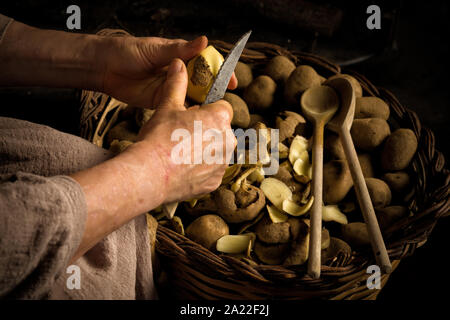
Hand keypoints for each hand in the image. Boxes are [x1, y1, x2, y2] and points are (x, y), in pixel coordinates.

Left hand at [101, 35, 236, 107]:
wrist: (105, 68)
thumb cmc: (128, 52)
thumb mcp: (156, 49)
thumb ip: (180, 50)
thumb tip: (205, 41)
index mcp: (181, 56)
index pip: (207, 63)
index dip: (221, 72)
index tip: (232, 82)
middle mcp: (180, 73)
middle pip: (204, 84)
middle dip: (215, 93)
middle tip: (223, 104)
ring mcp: (171, 88)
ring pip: (193, 98)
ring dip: (202, 106)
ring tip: (211, 116)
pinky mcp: (162, 102)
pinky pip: (178, 108)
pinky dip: (186, 114)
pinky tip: (194, 120)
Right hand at [128, 58, 236, 202]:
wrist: (149, 173)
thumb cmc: (159, 137)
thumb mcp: (167, 106)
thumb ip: (177, 84)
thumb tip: (178, 63)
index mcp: (219, 119)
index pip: (222, 107)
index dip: (206, 110)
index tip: (192, 116)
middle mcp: (228, 141)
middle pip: (220, 130)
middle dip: (206, 131)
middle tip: (182, 135)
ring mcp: (222, 164)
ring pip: (217, 151)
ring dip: (205, 150)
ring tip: (180, 153)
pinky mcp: (215, 182)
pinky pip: (211, 171)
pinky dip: (200, 169)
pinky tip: (182, 168)